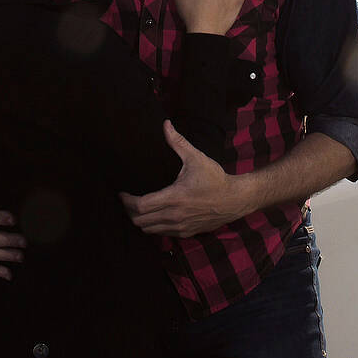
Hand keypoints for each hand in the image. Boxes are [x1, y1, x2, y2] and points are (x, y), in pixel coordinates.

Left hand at [119, 121, 249, 236]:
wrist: (235, 199)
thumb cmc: (215, 178)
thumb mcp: (196, 158)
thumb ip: (178, 142)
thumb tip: (166, 124)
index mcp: (174, 197)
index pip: (140, 206)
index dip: (126, 200)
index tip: (122, 193)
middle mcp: (175, 215)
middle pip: (140, 221)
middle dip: (129, 211)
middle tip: (127, 200)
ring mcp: (180, 227)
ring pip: (149, 230)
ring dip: (140, 220)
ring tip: (138, 208)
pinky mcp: (186, 233)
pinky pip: (162, 234)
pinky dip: (153, 226)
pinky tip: (154, 215)